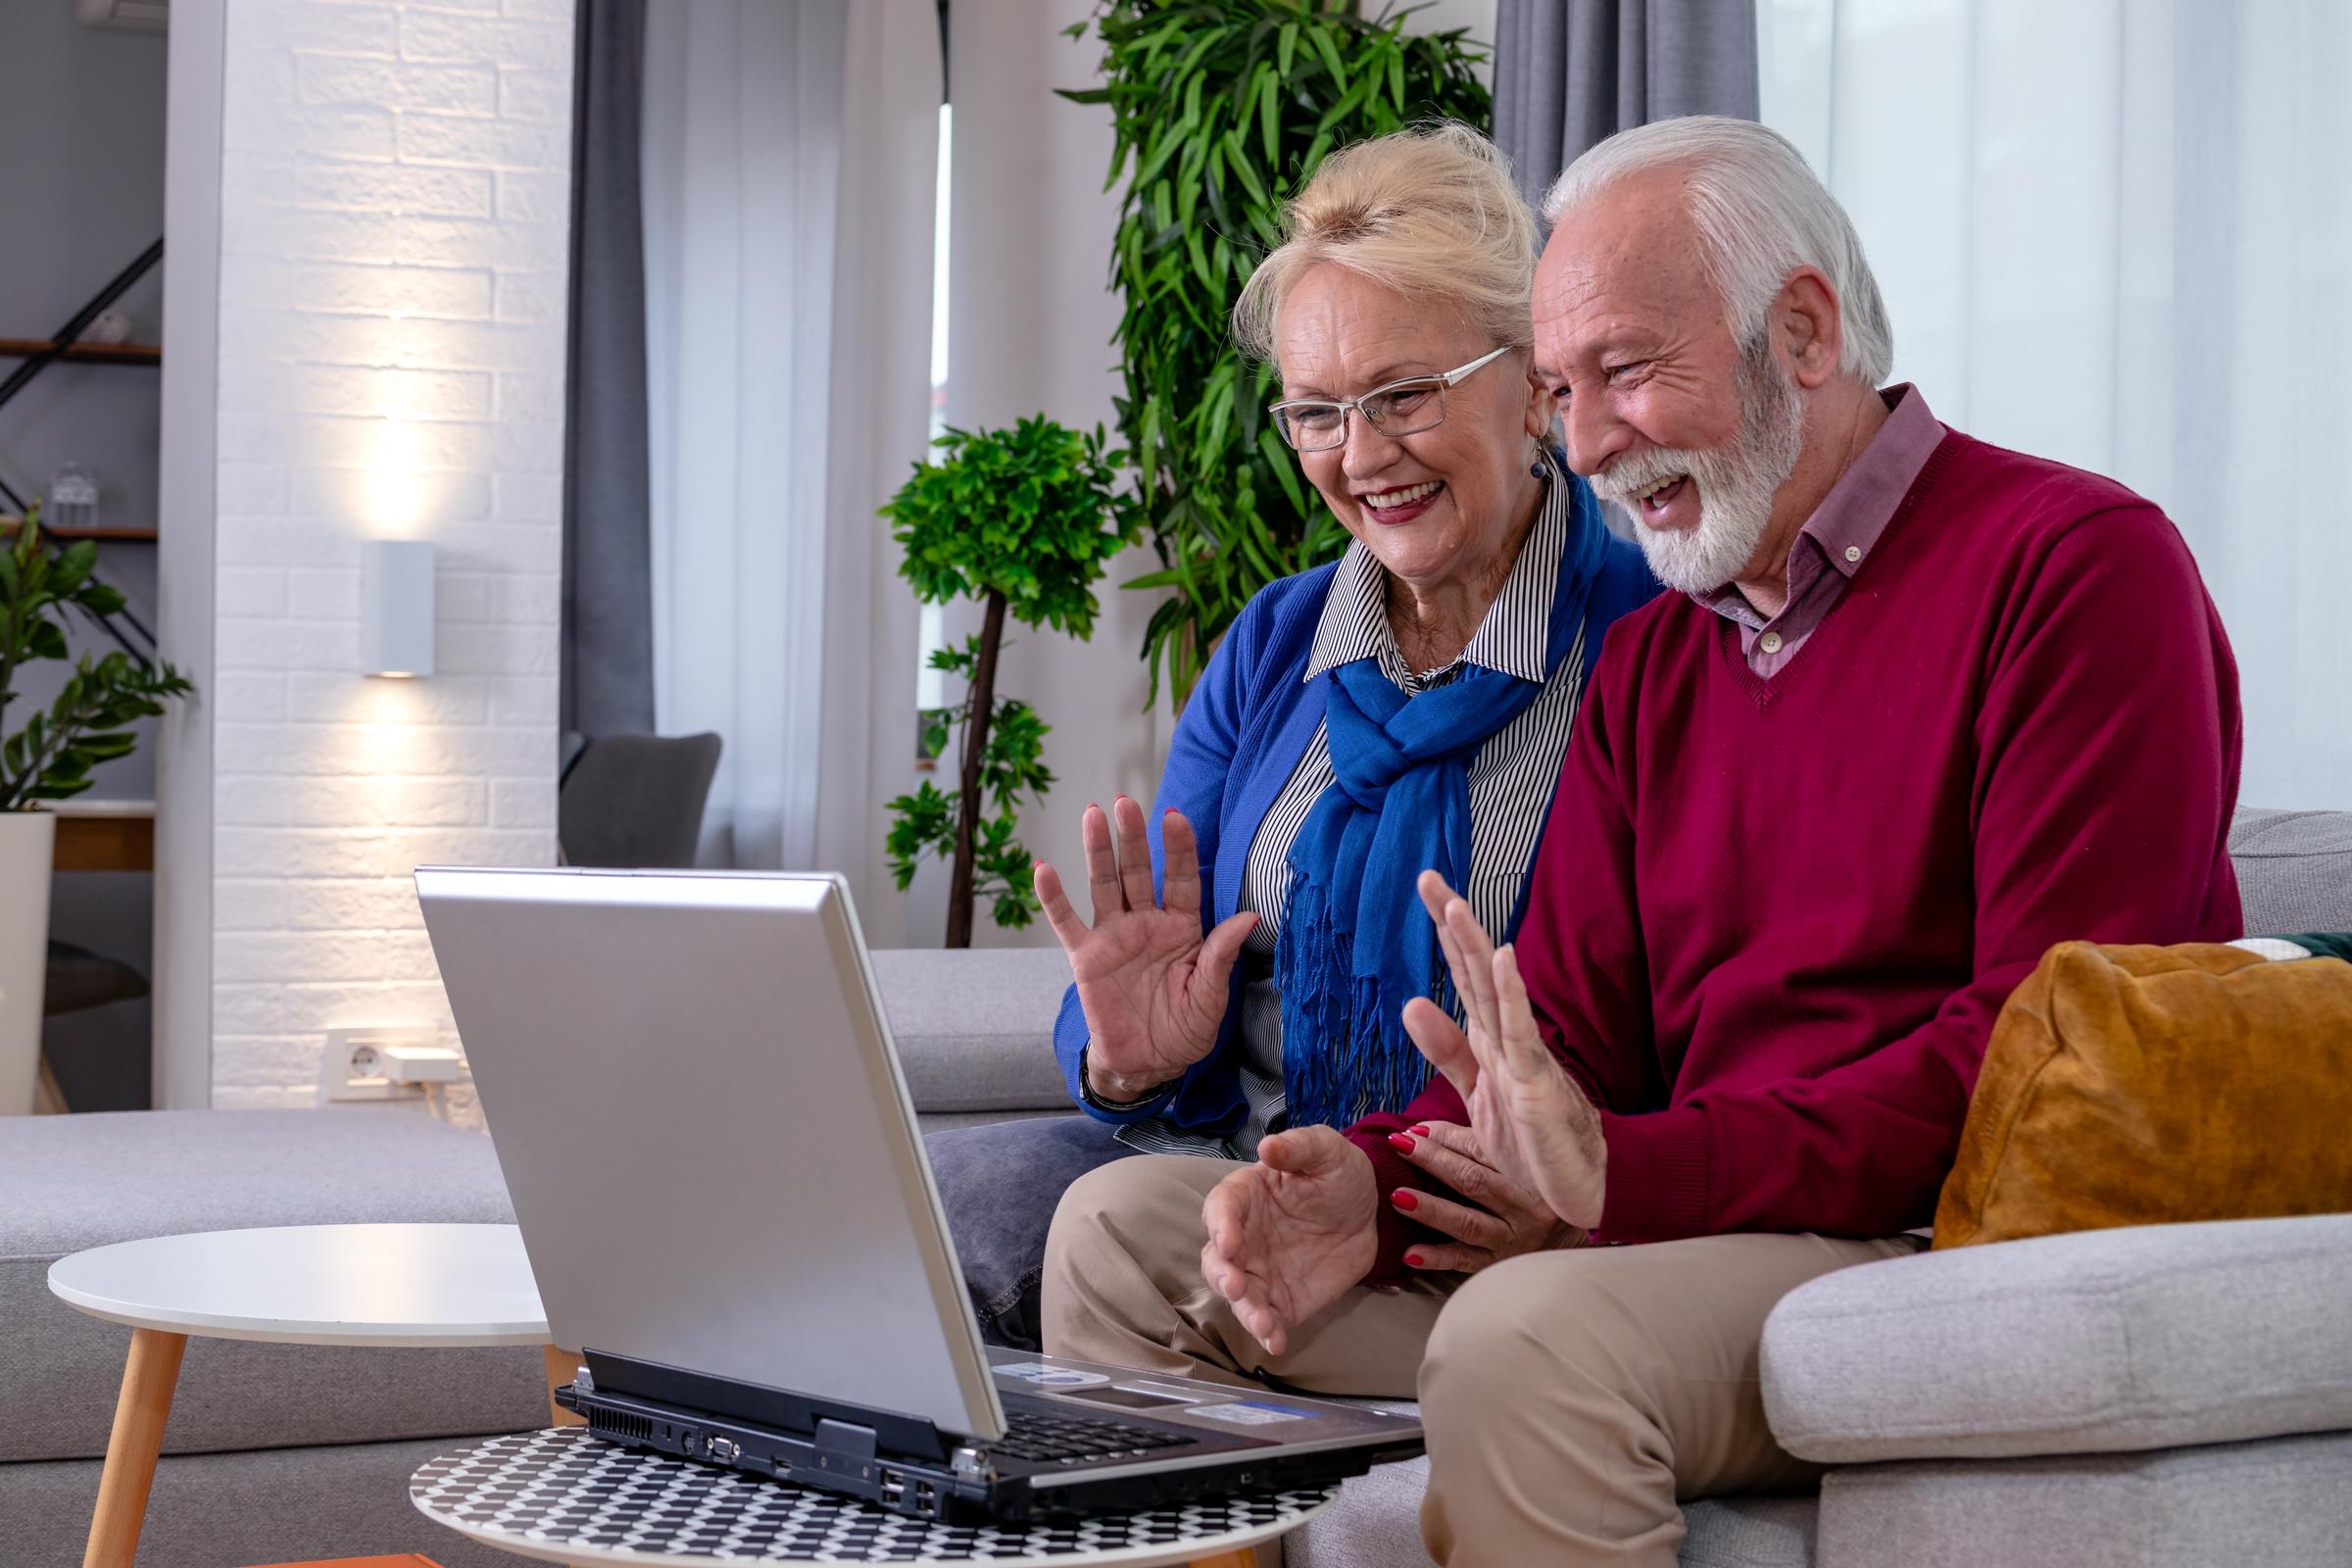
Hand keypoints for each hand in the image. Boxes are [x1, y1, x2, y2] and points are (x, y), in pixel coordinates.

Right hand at [1035, 797, 1257, 1100]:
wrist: (1148, 1064)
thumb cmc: (1184, 1031)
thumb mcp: (1211, 998)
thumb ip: (1221, 956)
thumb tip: (1249, 917)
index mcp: (1182, 928)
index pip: (1182, 879)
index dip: (1178, 848)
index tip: (1175, 816)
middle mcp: (1147, 924)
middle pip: (1138, 872)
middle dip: (1133, 837)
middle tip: (1125, 802)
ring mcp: (1114, 937)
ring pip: (1104, 884)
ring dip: (1097, 850)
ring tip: (1093, 814)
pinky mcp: (1086, 958)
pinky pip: (1066, 922)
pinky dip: (1053, 897)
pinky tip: (1043, 869)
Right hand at [1199, 1126, 1379, 1356]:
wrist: (1374, 1211)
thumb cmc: (1339, 1173)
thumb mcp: (1326, 1150)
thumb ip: (1297, 1147)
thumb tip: (1267, 1147)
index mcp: (1247, 1196)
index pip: (1221, 1208)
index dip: (1220, 1224)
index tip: (1229, 1241)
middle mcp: (1245, 1237)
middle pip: (1217, 1260)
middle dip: (1222, 1275)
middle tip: (1237, 1286)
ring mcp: (1262, 1272)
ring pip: (1238, 1296)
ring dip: (1244, 1310)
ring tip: (1262, 1322)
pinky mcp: (1283, 1300)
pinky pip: (1268, 1319)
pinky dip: (1268, 1333)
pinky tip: (1276, 1342)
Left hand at [1385, 1119, 1582, 1272]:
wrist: (1572, 1242)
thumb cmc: (1536, 1191)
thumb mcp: (1517, 1161)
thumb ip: (1479, 1141)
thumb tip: (1428, 1125)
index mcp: (1530, 1173)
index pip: (1484, 1151)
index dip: (1446, 1138)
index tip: (1414, 1130)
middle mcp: (1527, 1207)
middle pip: (1474, 1182)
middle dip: (1434, 1162)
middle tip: (1400, 1145)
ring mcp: (1514, 1239)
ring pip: (1469, 1223)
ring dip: (1431, 1209)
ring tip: (1398, 1197)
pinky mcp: (1501, 1265)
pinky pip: (1466, 1261)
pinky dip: (1437, 1258)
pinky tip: (1410, 1254)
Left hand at [1400, 870, 1607, 1229]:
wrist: (1582, 1190)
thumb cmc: (1537, 1142)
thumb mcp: (1478, 1093)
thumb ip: (1448, 1050)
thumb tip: (1411, 1003)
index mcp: (1492, 1037)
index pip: (1463, 973)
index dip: (1444, 932)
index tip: (1426, 886)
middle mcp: (1508, 1037)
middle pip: (1474, 968)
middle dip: (1451, 923)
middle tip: (1426, 875)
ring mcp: (1525, 1055)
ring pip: (1494, 991)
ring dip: (1474, 947)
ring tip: (1454, 905)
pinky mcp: (1536, 1082)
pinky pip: (1521, 1033)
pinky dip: (1511, 995)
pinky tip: (1502, 959)